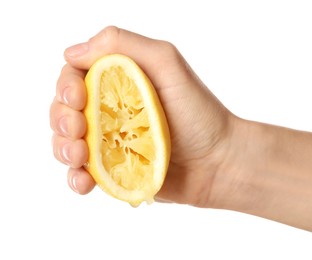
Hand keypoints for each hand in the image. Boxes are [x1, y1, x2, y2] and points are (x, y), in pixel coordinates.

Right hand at [50, 26, 233, 205]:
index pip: (74, 77)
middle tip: (77, 129)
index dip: (66, 87)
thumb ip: (123, 44)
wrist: (218, 162)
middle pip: (64, 110)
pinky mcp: (114, 170)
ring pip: (66, 142)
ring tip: (80, 156)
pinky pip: (82, 173)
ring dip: (62, 148)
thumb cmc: (199, 112)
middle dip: (61, 119)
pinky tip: (84, 181)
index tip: (77, 99)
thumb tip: (73, 53)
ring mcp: (111, 142)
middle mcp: (111, 110)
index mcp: (118, 82)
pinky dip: (75, 177)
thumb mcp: (166, 62)